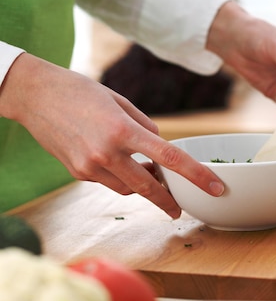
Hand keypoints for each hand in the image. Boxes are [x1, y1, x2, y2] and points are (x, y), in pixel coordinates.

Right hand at [0, 54, 224, 216]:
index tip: (215, 188)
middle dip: (167, 200)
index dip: (196, 176)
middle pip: (148, 187)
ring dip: (141, 185)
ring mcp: (90, 166)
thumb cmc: (80, 92)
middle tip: (179, 208)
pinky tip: (114, 162)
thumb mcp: (119, 101)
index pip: (169, 158)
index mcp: (123, 130)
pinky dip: (117, 177)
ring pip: (127, 188)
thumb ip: (144, 127)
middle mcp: (107, 152)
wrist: (35, 96)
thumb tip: (159, 149)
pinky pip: (107, 182)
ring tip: (146, 173)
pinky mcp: (78, 174)